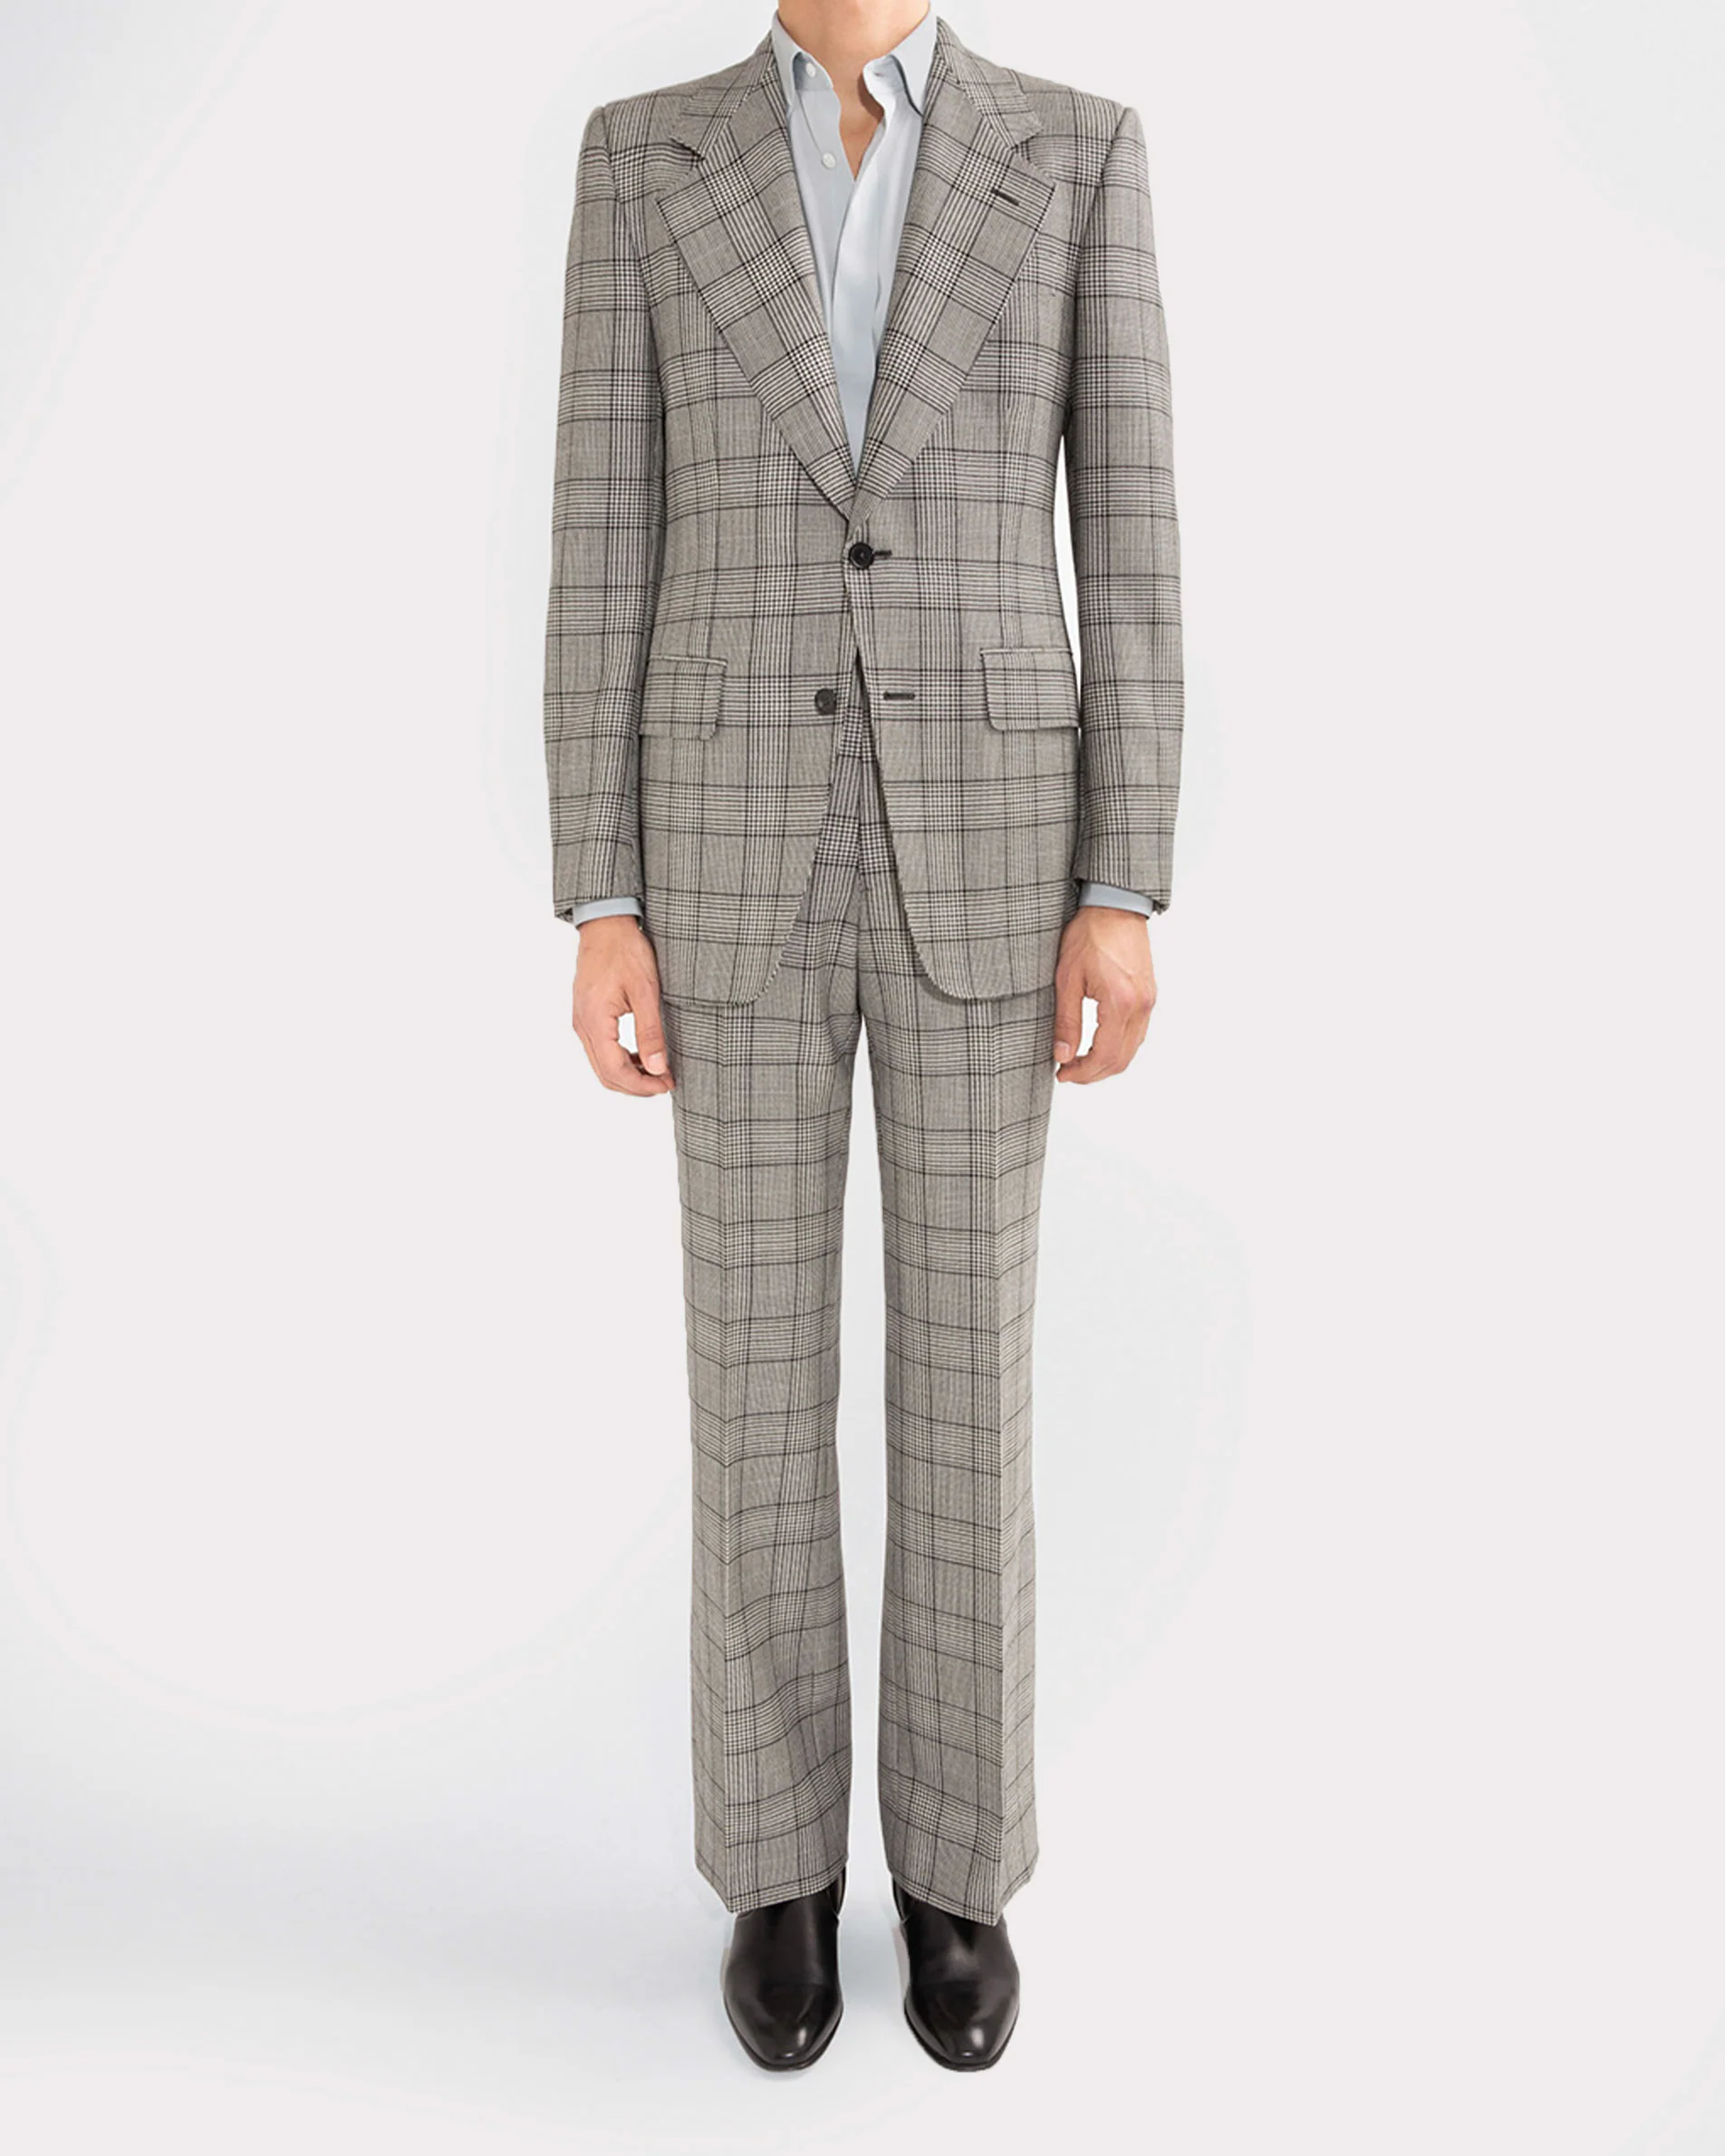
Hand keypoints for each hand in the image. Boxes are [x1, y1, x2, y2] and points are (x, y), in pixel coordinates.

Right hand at [571, 917, 673, 1095]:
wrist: (606, 925)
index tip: (666, 1085)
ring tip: (657, 1071)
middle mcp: (582, 1025)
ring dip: (628, 1074)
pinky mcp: (586, 1016)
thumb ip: (650, 1032)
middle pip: (605, 1074)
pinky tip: (642, 1055)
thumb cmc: (625, 951)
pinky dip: (620, 1060)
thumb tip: (656, 1068)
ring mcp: (581, 1021)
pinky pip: (600, 1050)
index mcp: (595, 1020)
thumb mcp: (646, 991)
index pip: (615, 1070)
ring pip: (601, 1065)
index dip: (642, 1085)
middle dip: (636, 1086)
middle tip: (665, 1083)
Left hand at [1052, 907, 1156, 1083]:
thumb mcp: (1067, 979)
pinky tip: (1097, 1042)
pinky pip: (1137, 1033)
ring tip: (1079, 1060)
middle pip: (1122, 1059)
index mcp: (1120, 1002)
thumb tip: (1063, 1054)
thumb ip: (1066, 1021)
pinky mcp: (1148, 995)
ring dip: (1107, 1061)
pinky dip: (1118, 1046)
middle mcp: (1140, 1005)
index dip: (1083, 1072)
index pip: (1105, 1056)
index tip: (1062, 1073)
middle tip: (1068, 1072)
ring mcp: (1148, 1001)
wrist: (1115, 906)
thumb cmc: (1090, 934)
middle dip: (1094, 1072)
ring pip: (1132, 1049)